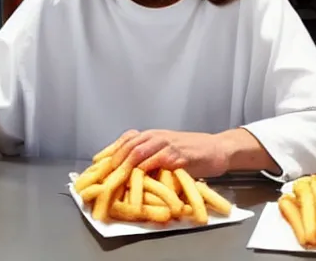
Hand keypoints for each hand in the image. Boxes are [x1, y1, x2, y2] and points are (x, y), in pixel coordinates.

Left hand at [110, 129, 230, 177]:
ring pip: (138, 152)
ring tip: (114, 180)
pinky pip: (156, 162)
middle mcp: (158, 137)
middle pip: (129, 146)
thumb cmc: (193, 151)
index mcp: (154, 135)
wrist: (217, 149)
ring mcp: (168, 145)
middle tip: (103, 178)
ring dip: (124, 167)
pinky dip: (144, 171)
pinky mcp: (178, 156)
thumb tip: (130, 172)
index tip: (97, 166)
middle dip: (113, 162)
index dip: (110, 152)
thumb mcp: (169, 149)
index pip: (127, 139)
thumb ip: (152, 156)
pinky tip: (137, 180)